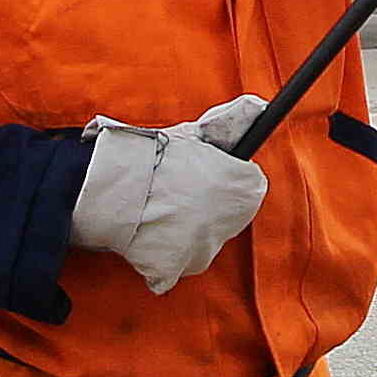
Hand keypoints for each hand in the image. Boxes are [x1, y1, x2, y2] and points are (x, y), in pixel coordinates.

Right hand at [70, 110, 269, 293]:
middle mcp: (233, 223)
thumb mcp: (196, 131)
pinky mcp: (177, 269)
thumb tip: (258, 107)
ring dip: (185, 233)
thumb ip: (232, 120)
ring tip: (158, 210)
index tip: (206, 172)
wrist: (118, 182)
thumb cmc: (156, 155)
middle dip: (207, 205)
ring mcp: (205, 249)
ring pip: (200, 243)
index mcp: (245, 189)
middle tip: (178, 190)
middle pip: (225, 216)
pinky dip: (161, 258)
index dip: (225, 177)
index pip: (247, 185)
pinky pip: (173, 267)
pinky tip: (147, 234)